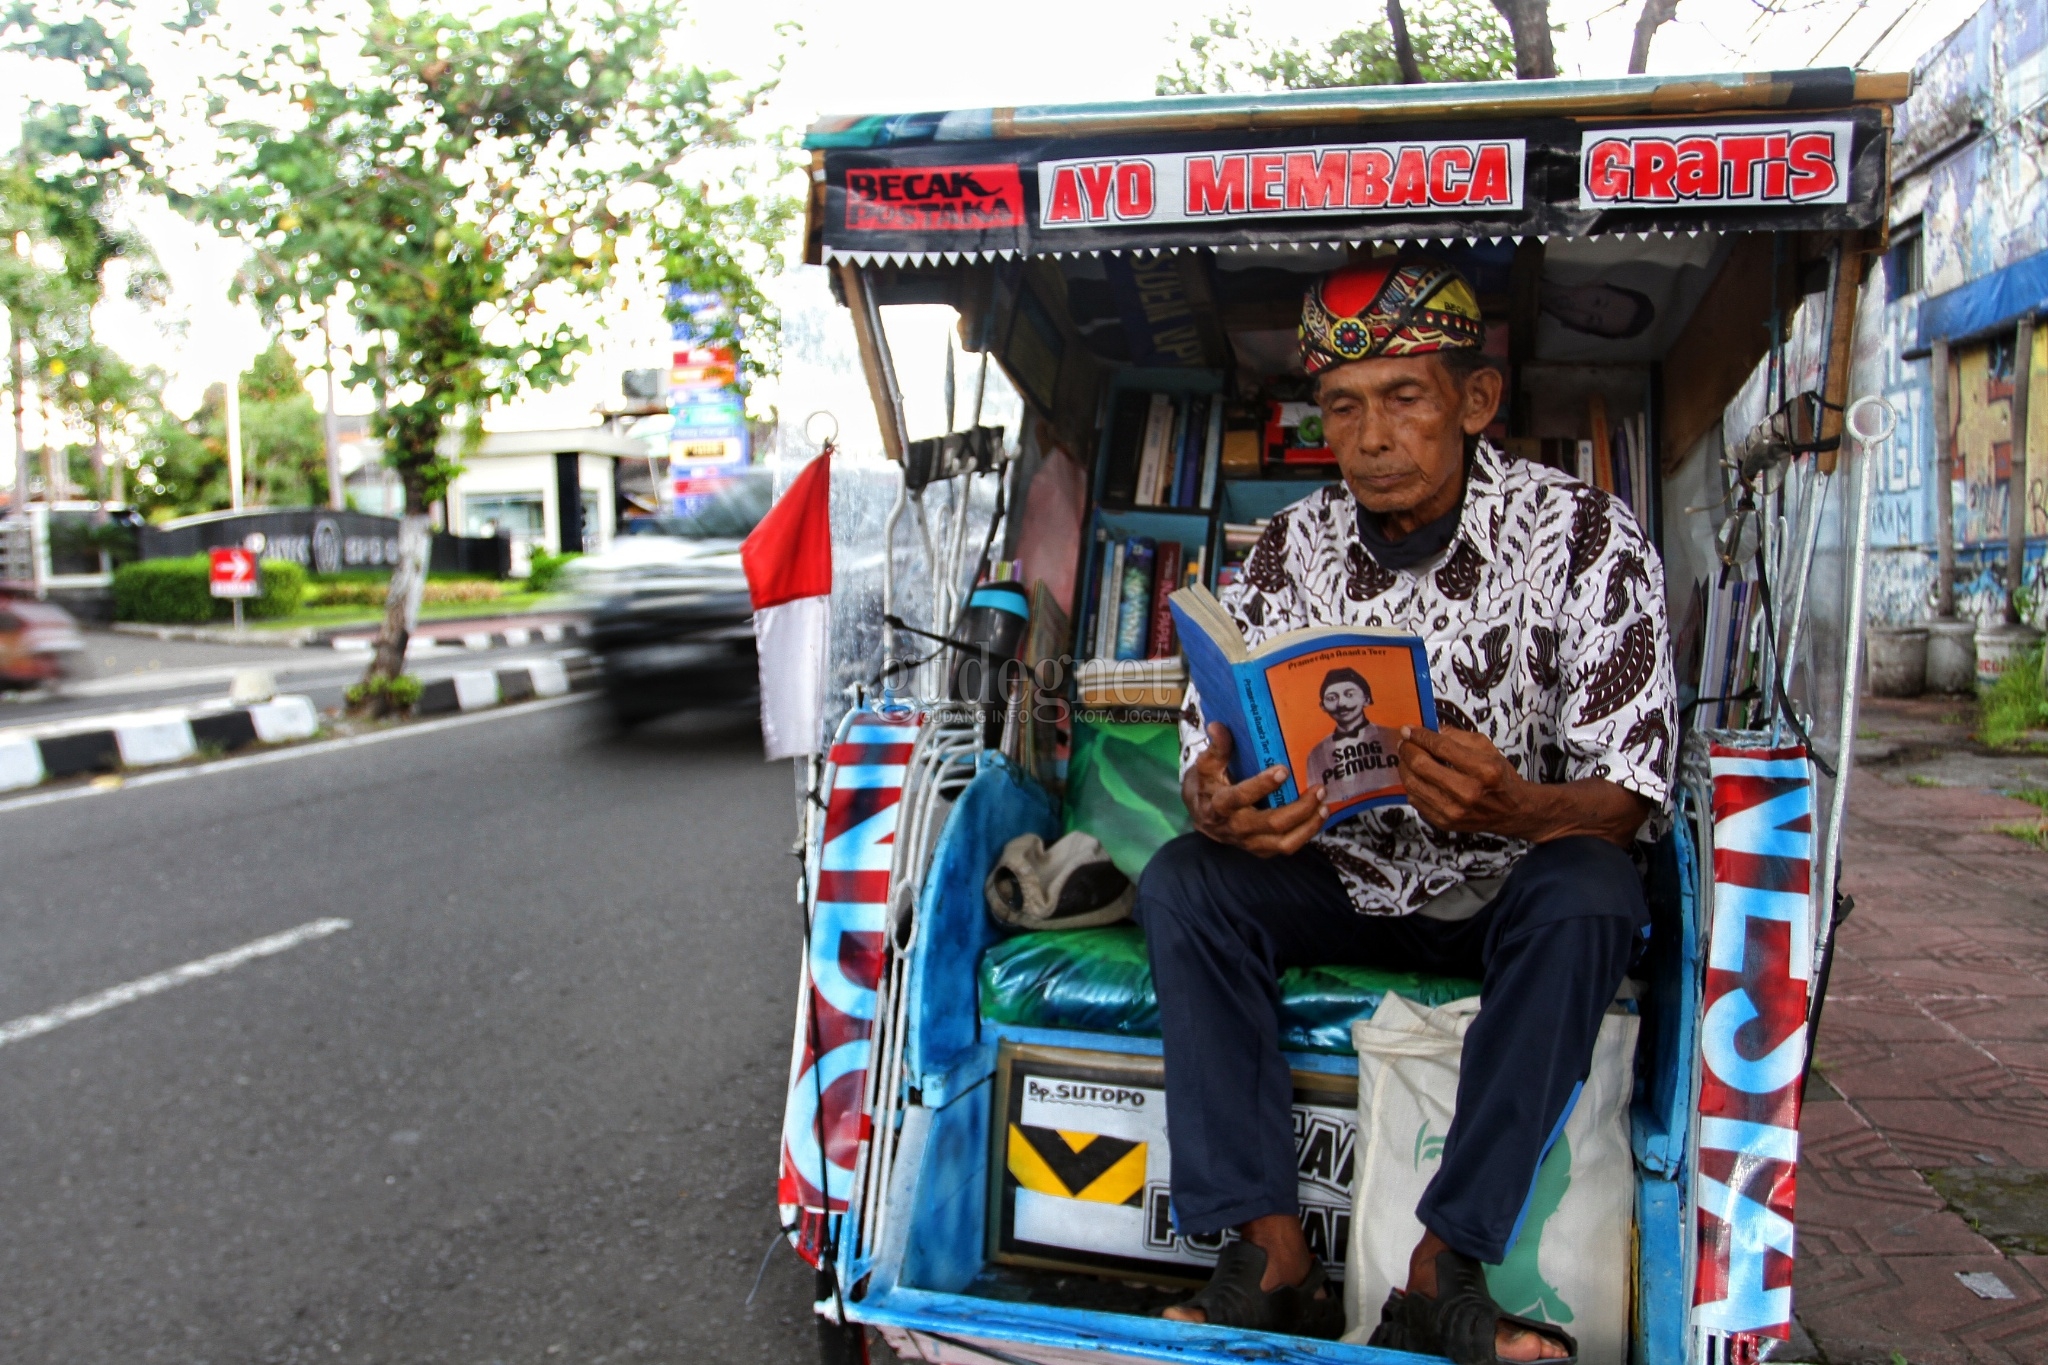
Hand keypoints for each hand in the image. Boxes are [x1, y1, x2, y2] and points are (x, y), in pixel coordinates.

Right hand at [1182, 724, 1326, 856]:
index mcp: (1218, 806)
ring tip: (1323, 806)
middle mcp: (1234, 828)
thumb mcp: (1206, 767)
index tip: (1283, 770)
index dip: (1262, 785)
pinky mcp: (1260, 850)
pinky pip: (1287, 847)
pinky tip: (1318, 816)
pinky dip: (1306, 834)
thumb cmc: (1206, 787)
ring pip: (1283, 843)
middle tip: (1318, 789)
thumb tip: (1217, 726)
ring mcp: (1249, 842)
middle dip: (1299, 809)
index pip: (1239, 798)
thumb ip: (1216, 748)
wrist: (1201, 816)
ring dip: (1307, 825)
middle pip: (1270, 823)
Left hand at [1396, 726, 1525, 833]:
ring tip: (1407, 757)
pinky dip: (1412, 784)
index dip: (1420, 735)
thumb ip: (1456, 736)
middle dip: (1407, 749)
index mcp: (1483, 770)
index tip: (1409, 729)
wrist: (1510, 811)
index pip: (1440, 747)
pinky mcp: (1444, 822)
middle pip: (1421, 765)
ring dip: (1404, 766)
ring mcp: (1454, 811)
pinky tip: (1416, 776)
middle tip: (1405, 742)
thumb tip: (1428, 729)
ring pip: (1413, 783)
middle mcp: (1468, 792)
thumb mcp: (1486, 748)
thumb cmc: (1499, 777)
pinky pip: (1415, 799)